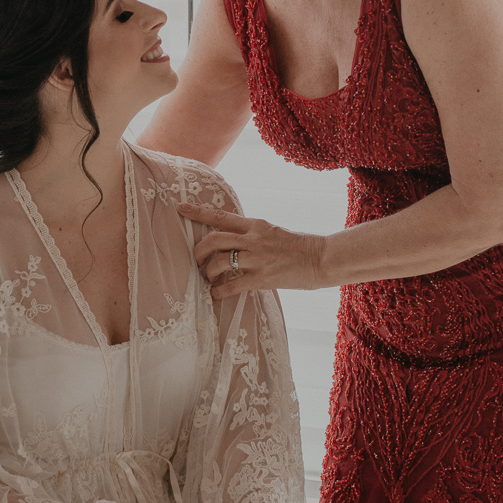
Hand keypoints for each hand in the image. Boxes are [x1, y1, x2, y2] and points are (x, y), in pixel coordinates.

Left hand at [178, 204, 324, 297]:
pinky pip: (231, 285)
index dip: (197, 212)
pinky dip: (218, 291)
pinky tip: (215, 294)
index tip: (179, 208)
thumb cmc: (301, 247)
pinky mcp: (262, 278)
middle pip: (213, 239)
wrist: (323, 258)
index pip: (220, 216)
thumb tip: (235, 241)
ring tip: (209, 279)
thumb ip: (253, 235)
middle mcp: (253, 239)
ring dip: (208, 272)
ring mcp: (257, 259)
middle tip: (197, 260)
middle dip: (199, 250)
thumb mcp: (274, 233)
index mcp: (256, 225)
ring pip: (219, 262)